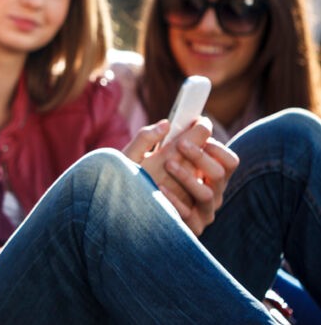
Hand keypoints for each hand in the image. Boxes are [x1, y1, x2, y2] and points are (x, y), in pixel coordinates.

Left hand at [123, 119, 235, 234]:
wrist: (123, 209)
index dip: (217, 147)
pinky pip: (189, 214)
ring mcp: (203, 212)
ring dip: (188, 177)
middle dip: (201, 156)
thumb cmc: (134, 179)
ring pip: (207, 194)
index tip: (200, 135)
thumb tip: (165, 124)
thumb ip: (148, 138)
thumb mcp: (136, 156)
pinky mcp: (191, 228)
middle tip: (181, 144)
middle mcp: (210, 192)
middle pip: (220, 173)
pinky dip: (175, 200)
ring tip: (168, 164)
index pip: (228, 162)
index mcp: (207, 174)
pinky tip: (160, 189)